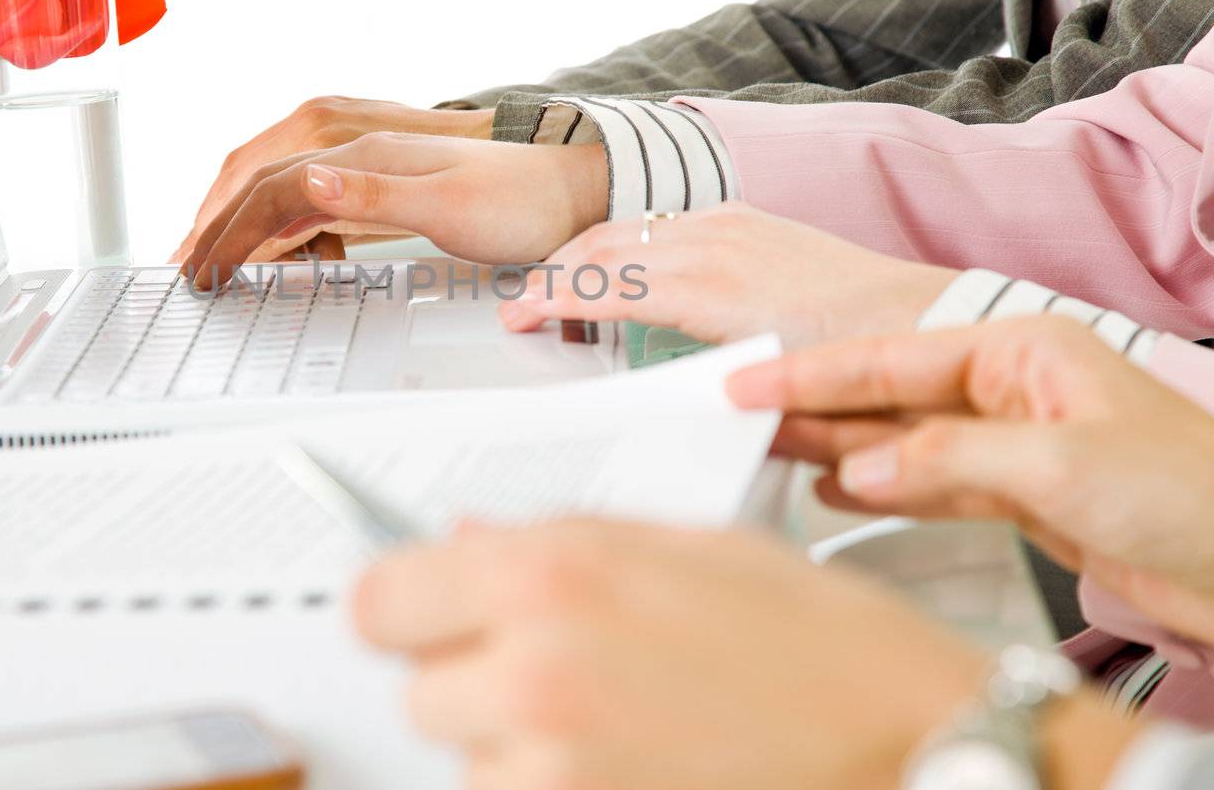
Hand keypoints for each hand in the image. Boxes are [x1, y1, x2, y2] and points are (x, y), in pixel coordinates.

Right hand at [172, 97, 493, 262]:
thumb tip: (306, 185)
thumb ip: (372, 195)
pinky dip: (283, 225)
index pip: (273, 186)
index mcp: (362, 149)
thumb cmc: (518, 199)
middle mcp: (357, 145)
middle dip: (220, 223)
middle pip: (263, 178)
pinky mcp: (379, 180)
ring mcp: (366, 161)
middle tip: (189, 268)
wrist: (569, 189)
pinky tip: (281, 250)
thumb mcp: (447, 205)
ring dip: (245, 223)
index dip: (233, 230)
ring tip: (216, 259)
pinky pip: (311, 198)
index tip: (207, 269)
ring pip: (281, 186)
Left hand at [355, 520, 1132, 789]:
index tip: (429, 618)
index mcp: (551, 575)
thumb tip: (461, 542)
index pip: (380, 601)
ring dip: (517, 752)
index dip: (408, 609)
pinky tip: (641, 766)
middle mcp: (533, 677)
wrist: (926, 755)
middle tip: (561, 673)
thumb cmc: (832, 649)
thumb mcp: (695, 549)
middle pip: (419, 693)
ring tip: (626, 727)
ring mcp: (553, 776)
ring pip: (471, 767)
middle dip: (473, 683)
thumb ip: (562, 541)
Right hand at [498, 203, 957, 348]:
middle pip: (604, 247)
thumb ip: (691, 386)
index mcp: (709, 288)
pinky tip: (624, 269)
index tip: (519, 319)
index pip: (601, 284)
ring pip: (630, 229)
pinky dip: (628, 244)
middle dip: (554, 275)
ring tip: (563, 290)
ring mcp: (730, 224)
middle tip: (525, 307)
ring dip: (586, 257)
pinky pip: (664, 223)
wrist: (921, 321)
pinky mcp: (746, 219)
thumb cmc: (851, 362)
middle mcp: (714, 244)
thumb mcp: (760, 386)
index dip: (550, 301)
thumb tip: (645, 406)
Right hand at [728, 316, 1213, 646]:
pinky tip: (832, 489)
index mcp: (1024, 350)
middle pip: (887, 395)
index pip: (892, 358)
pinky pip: (929, 484)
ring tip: (763, 447)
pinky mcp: (1020, 493)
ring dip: (833, 447)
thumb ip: (943, 459)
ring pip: (901, 441)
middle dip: (812, 405)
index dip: (811, 372)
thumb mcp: (1057, 465)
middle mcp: (1012, 389)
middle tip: (736, 414)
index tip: (746, 381)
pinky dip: (878, 489)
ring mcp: (1013, 442)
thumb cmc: (1189, 495)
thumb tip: (854, 467)